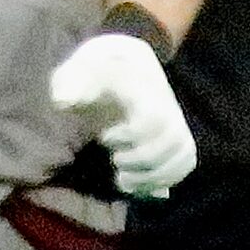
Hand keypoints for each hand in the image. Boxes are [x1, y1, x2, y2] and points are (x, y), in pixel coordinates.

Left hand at [50, 32, 196, 198]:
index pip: (153, 118)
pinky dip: (163, 181)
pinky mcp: (175, 138)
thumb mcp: (75, 70)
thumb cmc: (91, 72)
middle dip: (142, 159)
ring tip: (123, 179)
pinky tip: (135, 183)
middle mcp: (166, 106)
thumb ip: (69, 82)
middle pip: (174, 142)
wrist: (116, 66)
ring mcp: (174, 122)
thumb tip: (64, 101)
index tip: (105, 137)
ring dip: (154, 177)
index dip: (132, 136)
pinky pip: (184, 164)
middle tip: (115, 159)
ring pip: (184, 156)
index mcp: (143, 88)